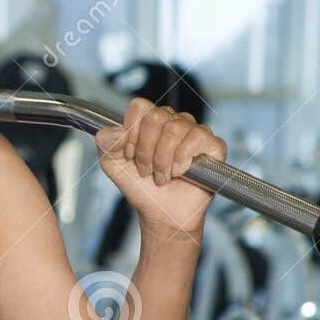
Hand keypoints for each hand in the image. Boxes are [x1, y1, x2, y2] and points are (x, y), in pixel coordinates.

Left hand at [94, 98, 226, 240]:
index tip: (130, 155)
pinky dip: (182, 159)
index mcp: (150, 121)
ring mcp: (195, 132)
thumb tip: (119, 130)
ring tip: (162, 175)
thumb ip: (105, 141)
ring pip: (175, 127)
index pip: (140, 106)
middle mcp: (173, 121)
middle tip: (147, 169)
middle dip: (146, 150)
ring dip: (163, 159)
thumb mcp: (111, 164)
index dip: (131, 132)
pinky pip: (197, 137)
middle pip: (156, 116)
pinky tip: (180, 171)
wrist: (160, 213)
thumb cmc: (140, 187)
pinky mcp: (213, 145)